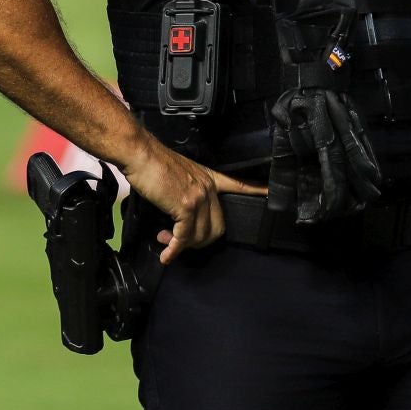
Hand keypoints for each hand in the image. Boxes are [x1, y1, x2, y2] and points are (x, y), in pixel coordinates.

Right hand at [121, 138, 266, 264]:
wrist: (140, 153)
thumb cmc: (152, 161)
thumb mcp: (178, 173)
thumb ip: (187, 191)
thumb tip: (180, 215)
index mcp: (208, 177)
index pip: (238, 184)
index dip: (256, 190)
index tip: (270, 193)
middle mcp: (208, 187)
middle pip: (217, 226)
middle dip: (199, 241)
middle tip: (179, 241)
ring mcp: (199, 197)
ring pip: (201, 235)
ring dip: (182, 245)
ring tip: (165, 241)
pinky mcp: (185, 206)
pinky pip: (184, 236)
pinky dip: (174, 249)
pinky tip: (166, 255)